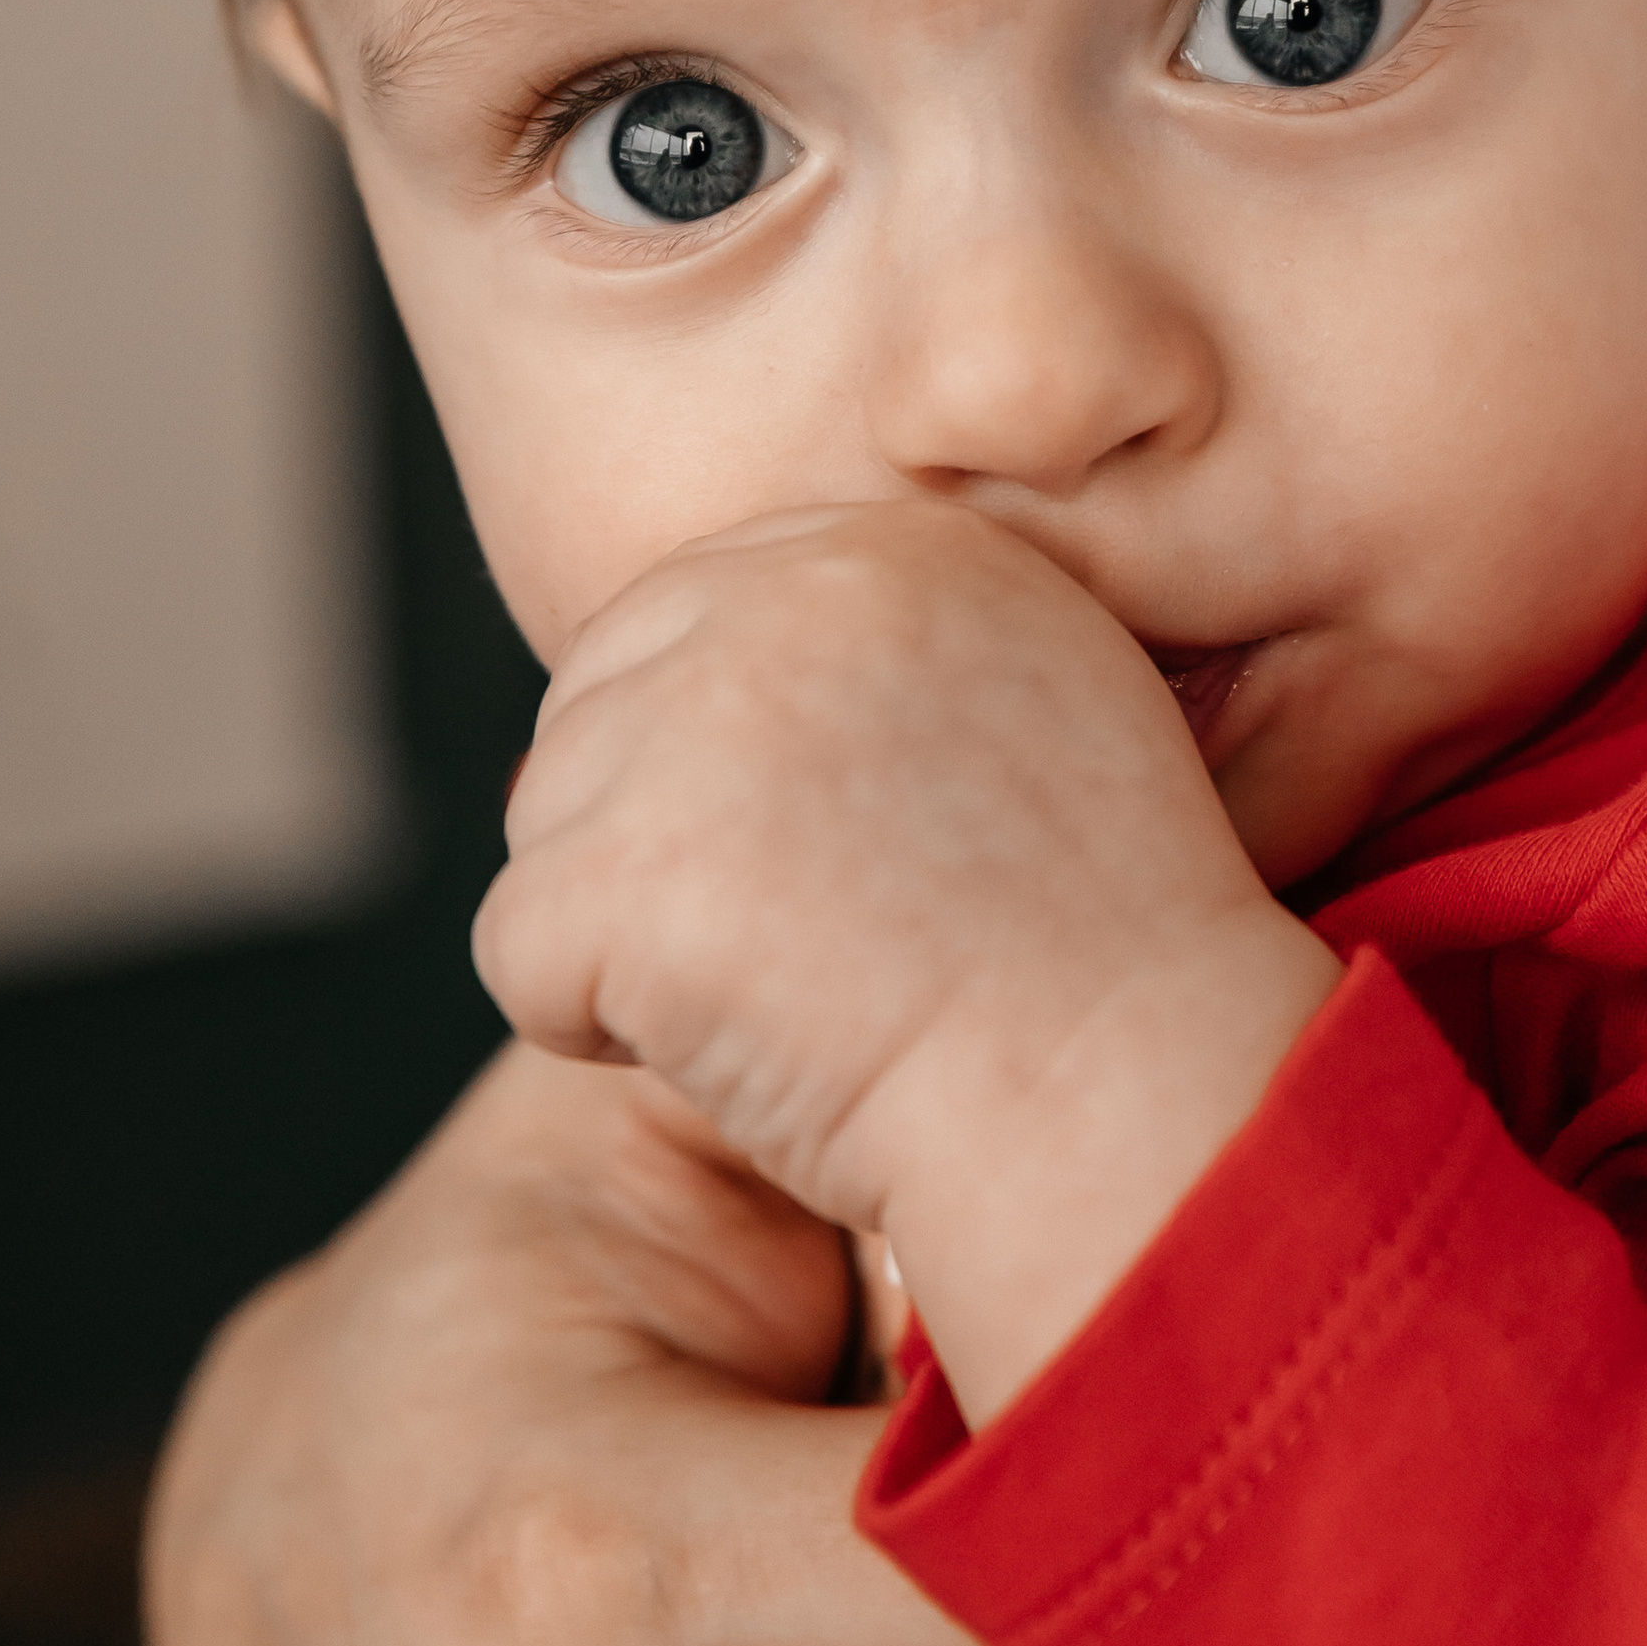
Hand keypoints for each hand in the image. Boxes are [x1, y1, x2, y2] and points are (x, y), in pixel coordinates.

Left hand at [474, 502, 1339, 1418]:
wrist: (1128, 1099)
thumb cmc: (1099, 963)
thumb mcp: (1041, 718)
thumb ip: (883, 660)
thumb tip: (691, 687)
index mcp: (903, 546)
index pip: (692, 617)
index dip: (726, 768)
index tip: (836, 868)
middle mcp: (790, 596)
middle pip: (596, 712)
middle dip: (663, 845)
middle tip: (812, 948)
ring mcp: (696, 723)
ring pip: (550, 832)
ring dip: (636, 941)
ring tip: (803, 996)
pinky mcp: (623, 865)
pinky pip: (517, 956)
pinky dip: (596, 1034)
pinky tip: (746, 1050)